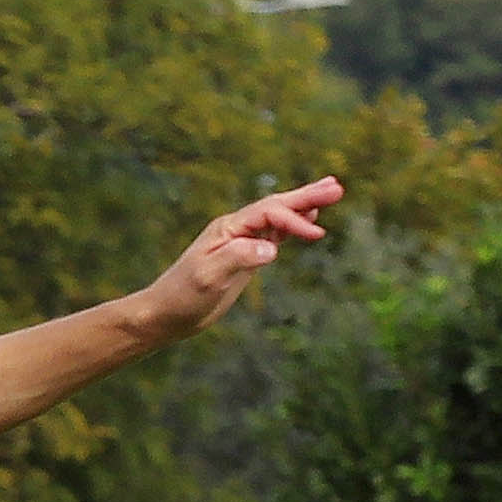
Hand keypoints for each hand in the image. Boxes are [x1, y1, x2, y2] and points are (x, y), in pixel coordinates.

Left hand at [137, 177, 342, 337]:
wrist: (165, 314)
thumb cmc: (183, 297)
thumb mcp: (209, 278)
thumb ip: (238, 258)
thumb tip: (271, 248)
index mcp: (228, 229)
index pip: (268, 214)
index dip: (294, 221)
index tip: (317, 236)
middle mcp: (235, 229)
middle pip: (276, 205)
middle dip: (306, 196)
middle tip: (336, 187)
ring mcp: (240, 241)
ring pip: (277, 217)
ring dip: (303, 206)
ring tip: (330, 193)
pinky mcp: (243, 256)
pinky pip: (272, 234)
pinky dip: (292, 226)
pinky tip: (307, 222)